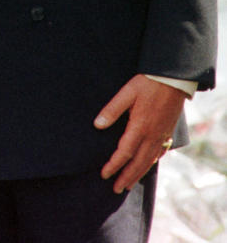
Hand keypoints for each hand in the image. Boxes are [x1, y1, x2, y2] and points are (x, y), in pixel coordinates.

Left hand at [96, 74, 185, 193]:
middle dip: (126, 177)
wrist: (173, 80)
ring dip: (138, 174)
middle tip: (116, 189)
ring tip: (129, 184)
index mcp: (139, 127)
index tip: (104, 175)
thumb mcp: (126, 93)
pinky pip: (159, 152)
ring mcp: (161, 135)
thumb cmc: (147, 84)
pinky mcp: (167, 132)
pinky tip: (147, 166)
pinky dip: (151, 162)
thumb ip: (112, 110)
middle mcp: (152, 135)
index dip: (114, 165)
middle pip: (138, 162)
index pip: (124, 152)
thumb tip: (97, 125)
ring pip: (149, 160)